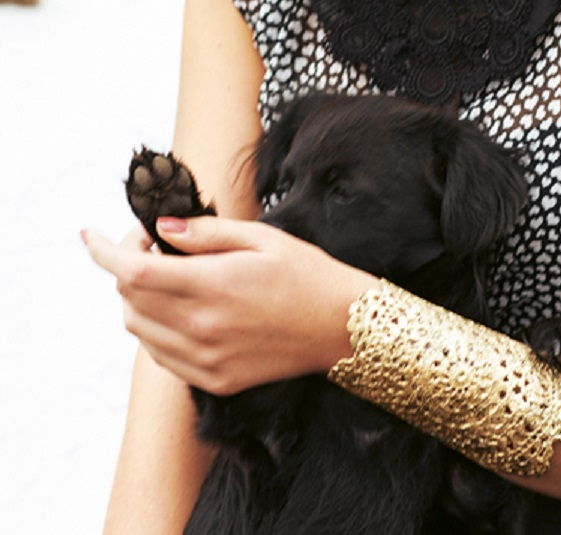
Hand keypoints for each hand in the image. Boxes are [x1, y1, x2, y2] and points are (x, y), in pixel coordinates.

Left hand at [82, 217, 378, 394]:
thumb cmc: (309, 276)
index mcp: (213, 286)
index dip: (102, 251)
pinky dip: (156, 331)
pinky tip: (183, 312)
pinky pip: (161, 357)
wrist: (343, 328)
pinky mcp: (217, 379)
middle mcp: (203, 328)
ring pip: (140, 329)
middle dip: (127, 268)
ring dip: (139, 300)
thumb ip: (206, 233)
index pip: (131, 271)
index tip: (90, 236)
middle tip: (156, 248)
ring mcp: (208, 359)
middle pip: (129, 299)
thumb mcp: (262, 239)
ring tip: (170, 280)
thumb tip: (161, 230)